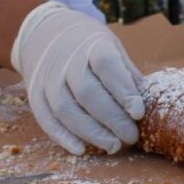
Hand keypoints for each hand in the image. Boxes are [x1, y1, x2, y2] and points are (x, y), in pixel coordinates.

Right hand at [11, 2, 144, 154]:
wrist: (47, 33)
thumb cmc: (89, 46)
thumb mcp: (112, 48)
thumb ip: (127, 75)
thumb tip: (149, 104)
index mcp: (92, 45)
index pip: (106, 65)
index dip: (123, 90)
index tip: (138, 113)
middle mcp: (66, 60)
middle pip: (87, 93)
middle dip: (112, 120)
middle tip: (131, 136)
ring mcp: (47, 77)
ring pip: (65, 109)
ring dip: (90, 133)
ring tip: (113, 146)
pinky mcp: (34, 93)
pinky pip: (45, 118)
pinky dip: (62, 137)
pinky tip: (81, 150)